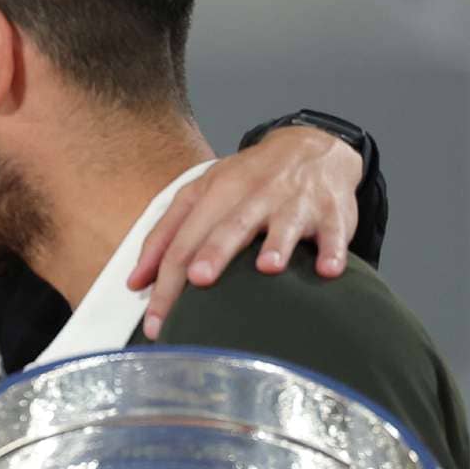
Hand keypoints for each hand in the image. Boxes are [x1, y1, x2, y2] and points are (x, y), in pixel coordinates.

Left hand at [128, 125, 361, 338]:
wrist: (311, 148)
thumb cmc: (249, 179)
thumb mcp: (201, 194)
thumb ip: (166, 236)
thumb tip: (136, 281)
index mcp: (217, 192)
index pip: (186, 238)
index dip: (167, 279)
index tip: (156, 320)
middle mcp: (255, 194)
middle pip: (231, 226)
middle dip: (215, 252)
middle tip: (199, 280)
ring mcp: (295, 202)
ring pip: (284, 223)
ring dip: (277, 244)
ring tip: (268, 267)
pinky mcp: (331, 212)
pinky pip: (333, 232)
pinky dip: (333, 249)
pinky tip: (328, 270)